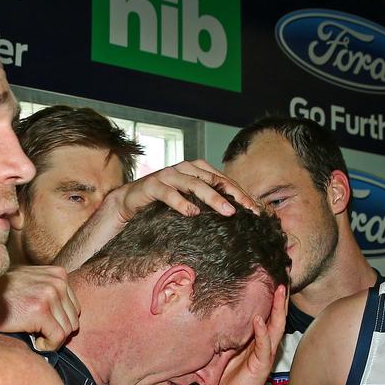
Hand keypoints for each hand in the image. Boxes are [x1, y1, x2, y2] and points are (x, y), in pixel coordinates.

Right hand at [0, 266, 79, 350]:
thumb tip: (68, 316)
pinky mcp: (41, 311)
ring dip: (50, 339)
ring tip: (32, 336)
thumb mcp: (29, 283)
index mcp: (58, 274)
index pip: (74, 309)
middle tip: (35, 333)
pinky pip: (58, 338)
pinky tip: (33, 342)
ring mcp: (50, 295)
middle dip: (55, 332)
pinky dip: (47, 346)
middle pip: (73, 321)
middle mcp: (57, 282)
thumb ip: (49, 291)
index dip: (59, 322)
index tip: (40, 326)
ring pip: (67, 331)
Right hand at [111, 158, 259, 223]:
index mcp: (196, 170)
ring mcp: (167, 175)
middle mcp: (184, 168)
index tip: (256, 210)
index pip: (224, 180)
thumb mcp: (188, 202)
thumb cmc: (161, 204)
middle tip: (249, 210)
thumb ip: (206, 203)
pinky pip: (169, 193)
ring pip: (195, 184)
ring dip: (213, 198)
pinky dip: (181, 203)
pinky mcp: (151, 185)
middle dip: (233, 195)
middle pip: (214, 180)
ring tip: (227, 212)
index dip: (241, 194)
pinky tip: (193, 213)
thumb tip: (234, 216)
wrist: (128, 202)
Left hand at [213, 284, 287, 384]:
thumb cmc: (228, 378)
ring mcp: (265, 355)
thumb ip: (230, 334)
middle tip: (285, 277)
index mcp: (258, 340)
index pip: (268, 314)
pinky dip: (262, 332)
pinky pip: (263, 346)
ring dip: (278, 309)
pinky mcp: (261, 366)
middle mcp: (265, 345)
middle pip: (277, 317)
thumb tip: (219, 314)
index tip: (274, 277)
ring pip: (275, 328)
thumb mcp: (227, 350)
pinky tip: (260, 320)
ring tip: (280, 291)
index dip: (272, 298)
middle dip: (281, 298)